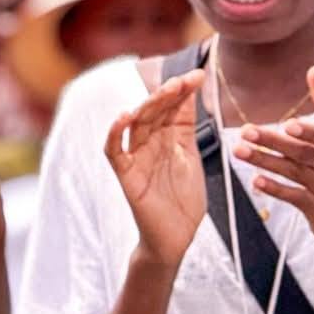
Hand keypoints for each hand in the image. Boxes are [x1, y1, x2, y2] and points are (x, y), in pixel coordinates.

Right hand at [104, 69, 206, 267]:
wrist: (176, 238)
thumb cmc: (183, 201)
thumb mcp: (191, 157)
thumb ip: (187, 128)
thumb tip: (192, 92)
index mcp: (167, 138)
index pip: (172, 107)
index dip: (184, 90)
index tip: (199, 75)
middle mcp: (149, 143)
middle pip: (154, 110)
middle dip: (169, 93)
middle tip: (185, 80)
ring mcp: (135, 157)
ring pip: (137, 124)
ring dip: (150, 105)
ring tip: (167, 90)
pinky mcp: (125, 175)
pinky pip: (114, 150)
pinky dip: (115, 133)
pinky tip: (125, 116)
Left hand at [235, 66, 313, 276]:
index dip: (310, 132)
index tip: (289, 125)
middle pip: (303, 154)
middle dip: (273, 142)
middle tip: (246, 131)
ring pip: (294, 174)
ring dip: (265, 162)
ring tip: (239, 151)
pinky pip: (294, 197)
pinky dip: (275, 189)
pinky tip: (255, 180)